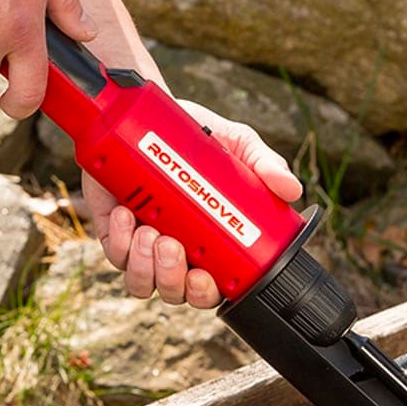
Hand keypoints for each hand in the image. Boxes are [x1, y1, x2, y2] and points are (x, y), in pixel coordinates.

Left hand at [84, 100, 302, 307]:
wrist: (148, 111)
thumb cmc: (196, 136)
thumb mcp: (238, 145)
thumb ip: (265, 164)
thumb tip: (293, 189)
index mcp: (209, 245)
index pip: (210, 289)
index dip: (206, 293)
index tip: (205, 277)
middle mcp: (175, 252)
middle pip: (174, 293)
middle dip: (172, 279)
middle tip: (173, 245)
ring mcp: (141, 244)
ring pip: (141, 283)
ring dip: (144, 265)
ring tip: (150, 231)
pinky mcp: (113, 231)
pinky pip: (115, 255)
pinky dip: (120, 241)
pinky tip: (126, 214)